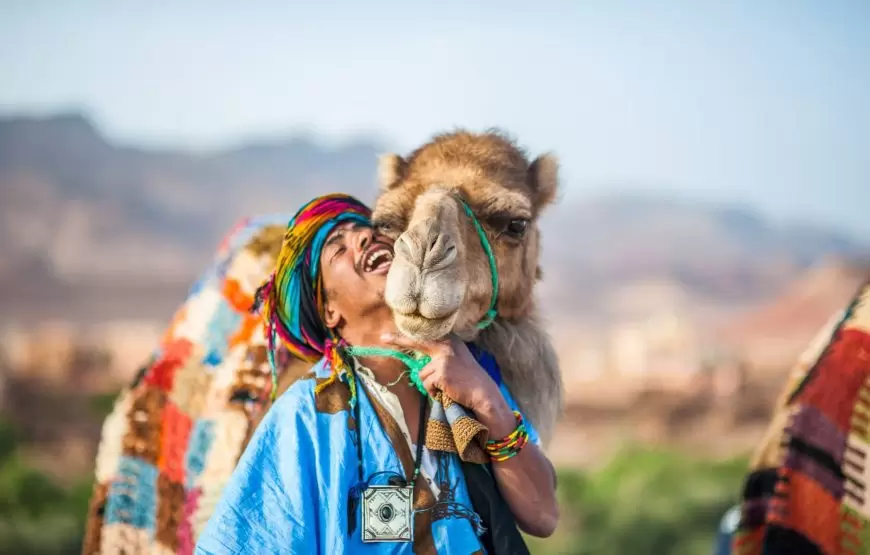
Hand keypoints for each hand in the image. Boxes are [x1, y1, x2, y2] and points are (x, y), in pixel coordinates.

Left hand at [380, 333, 498, 410]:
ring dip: (430, 385)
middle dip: (398, 340)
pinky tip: (447, 392)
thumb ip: (440, 356)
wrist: (483, 393)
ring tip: (446, 388)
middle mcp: (446, 345)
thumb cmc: (469, 381)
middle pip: (416, 342)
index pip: (425, 336)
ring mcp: (443, 358)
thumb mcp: (457, 361)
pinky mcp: (441, 372)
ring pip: (422, 374)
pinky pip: (427, 385)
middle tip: (382, 337)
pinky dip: (434, 393)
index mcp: (450, 341)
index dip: (406, 335)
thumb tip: (420, 362)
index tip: (388, 334)